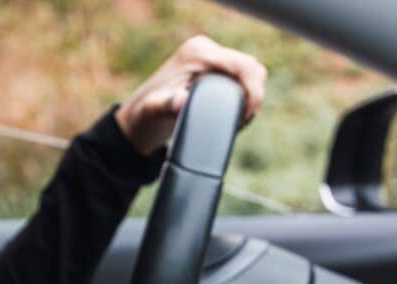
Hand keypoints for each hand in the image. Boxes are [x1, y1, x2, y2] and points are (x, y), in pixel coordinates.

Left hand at [114, 35, 266, 154]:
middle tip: (243, 121)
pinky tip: (238, 112)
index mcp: (197, 52)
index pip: (242, 65)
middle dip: (255, 94)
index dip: (253, 91)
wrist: (142, 114)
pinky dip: (246, 94)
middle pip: (251, 66)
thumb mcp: (155, 111)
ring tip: (241, 119)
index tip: (247, 116)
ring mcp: (211, 57)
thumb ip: (167, 105)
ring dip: (252, 94)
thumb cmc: (148, 113)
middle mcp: (206, 49)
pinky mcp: (214, 68)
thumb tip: (181, 100)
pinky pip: (242, 77)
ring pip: (250, 71)